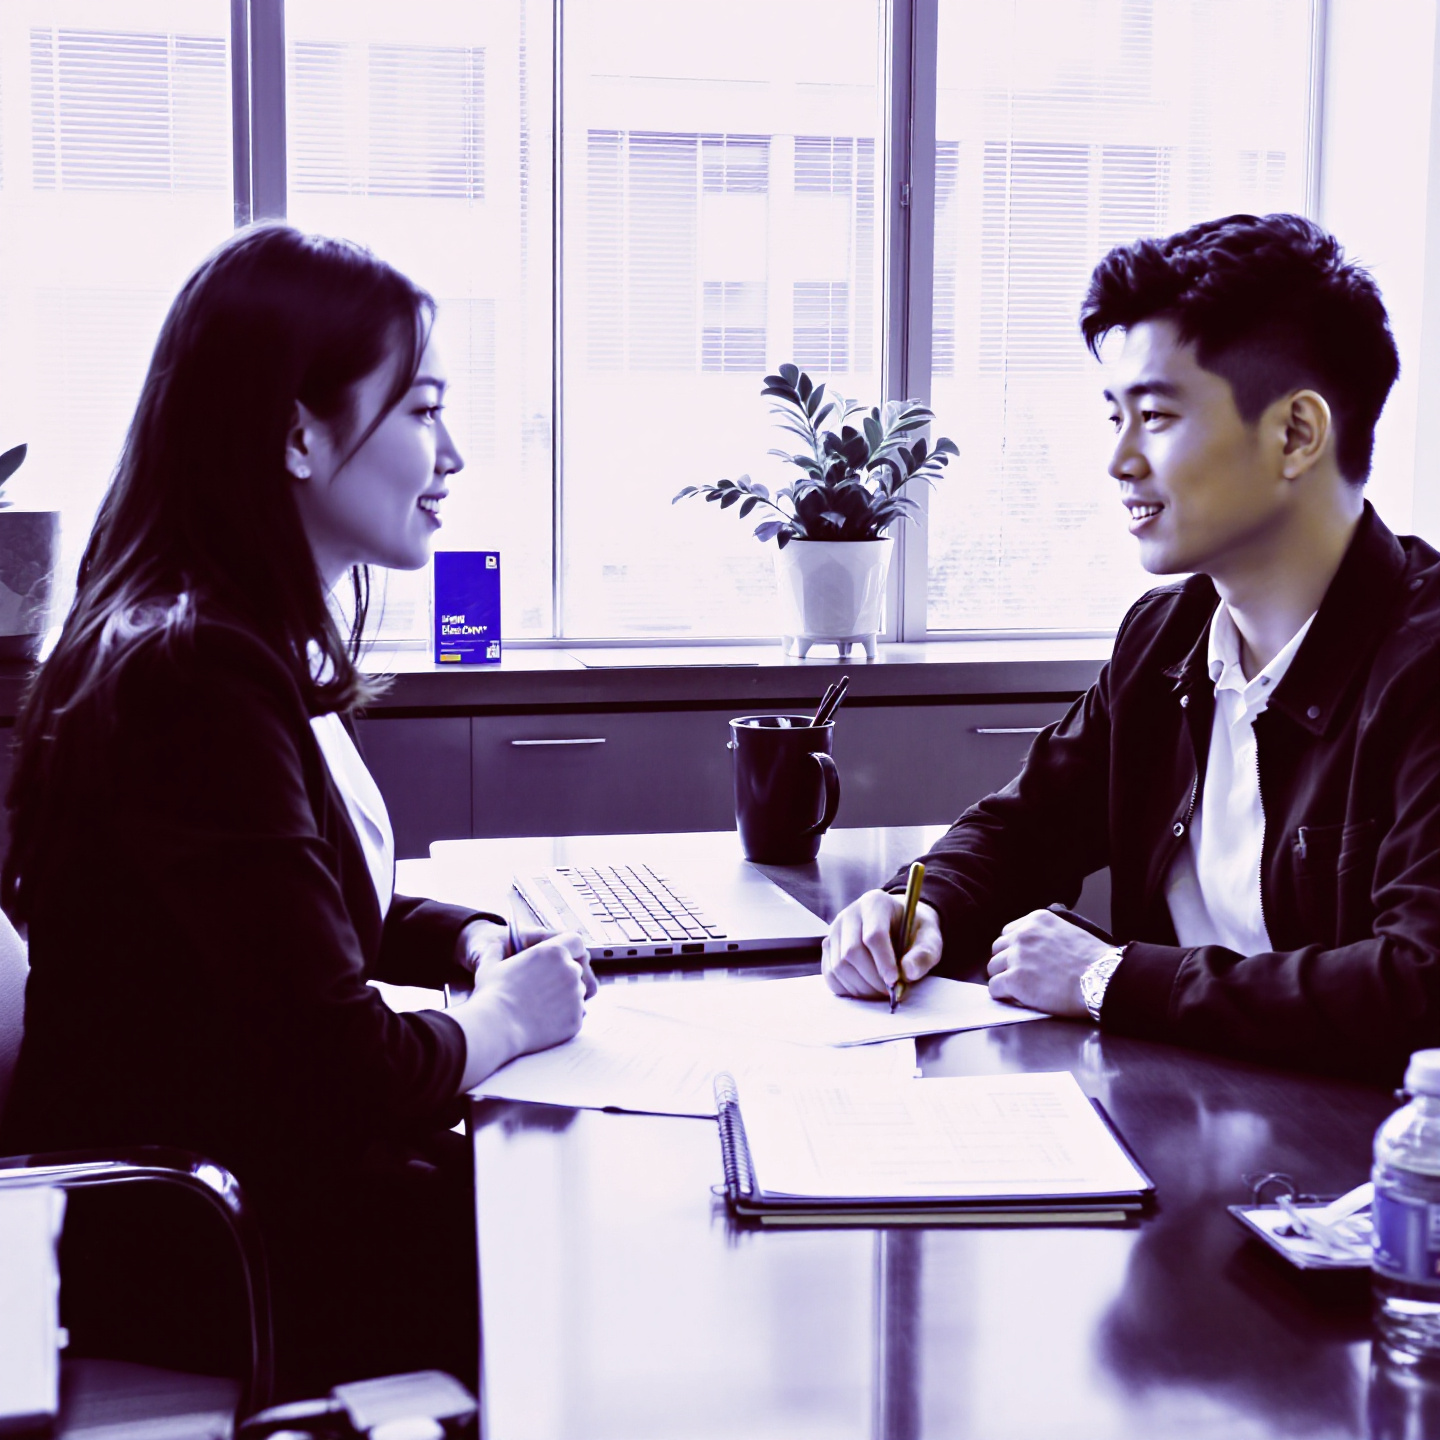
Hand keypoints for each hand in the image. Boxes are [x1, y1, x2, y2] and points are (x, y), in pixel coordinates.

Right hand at [466, 931, 591, 1067]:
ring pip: (577, 993)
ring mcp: (576, 996)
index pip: (576, 942)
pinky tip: (544, 1021)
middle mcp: (570, 971)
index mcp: (553, 952)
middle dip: (564, 976)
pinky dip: (564, 1018)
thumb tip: (495, 946)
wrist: (497, 1027)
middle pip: (576, 969)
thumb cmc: (492, 994)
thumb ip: (498, 951)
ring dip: (565, 997)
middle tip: (543, 989)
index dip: (571, 949)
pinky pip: (575, 1014)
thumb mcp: (491, 965)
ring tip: (540, 1007)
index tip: (563, 958)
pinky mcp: (576, 1018)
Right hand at [822, 889, 942, 999]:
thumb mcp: (929, 938)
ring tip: (879, 991)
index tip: (894, 981)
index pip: (874, 935)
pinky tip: (865, 989)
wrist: (897, 925)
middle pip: (852, 951)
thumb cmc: (913, 931)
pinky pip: (829, 974)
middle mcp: (850, 914)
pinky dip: (847, 988)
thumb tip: (908, 972)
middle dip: (872, 978)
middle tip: (889, 992)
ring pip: (839, 965)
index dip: (883, 961)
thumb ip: (924, 954)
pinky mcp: (828, 946)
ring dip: (860, 986)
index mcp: (875, 903)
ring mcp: (835, 930)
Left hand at [985, 909, 1109, 1017]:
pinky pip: (994, 987)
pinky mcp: (1014, 979)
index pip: (1009, 933)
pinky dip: (1002, 994)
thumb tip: (1038, 946)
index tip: (1022, 960)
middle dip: (1006, 962)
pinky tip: (1015, 998)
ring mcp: (1017, 957)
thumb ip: (1047, 934)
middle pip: (998, 949)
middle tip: (1019, 976)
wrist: (1101, 979)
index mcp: (1036, 920)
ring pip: (993, 968)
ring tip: (1018, 989)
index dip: (1014, 949)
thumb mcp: (1068, 931)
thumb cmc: (1093, 961)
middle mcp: (1023, 934)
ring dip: (1003, 978)